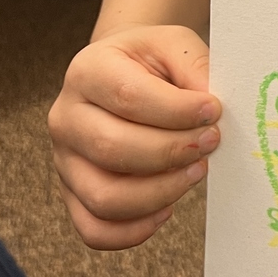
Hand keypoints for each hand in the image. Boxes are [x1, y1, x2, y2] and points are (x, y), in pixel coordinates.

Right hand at [48, 25, 220, 249]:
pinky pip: (94, 229)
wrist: (122, 74)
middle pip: (113, 149)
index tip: (213, 111)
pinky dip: (134, 230)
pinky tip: (167, 208)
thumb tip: (210, 110)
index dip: (176, 110)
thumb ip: (194, 68)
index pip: (127, 96)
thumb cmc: (150, 62)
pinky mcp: (71, 195)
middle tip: (211, 142)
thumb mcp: (174, 45)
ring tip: (197, 172)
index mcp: (88, 71)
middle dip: (172, 152)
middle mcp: (66, 117)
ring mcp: (64, 161)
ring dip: (161, 192)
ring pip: (105, 197)